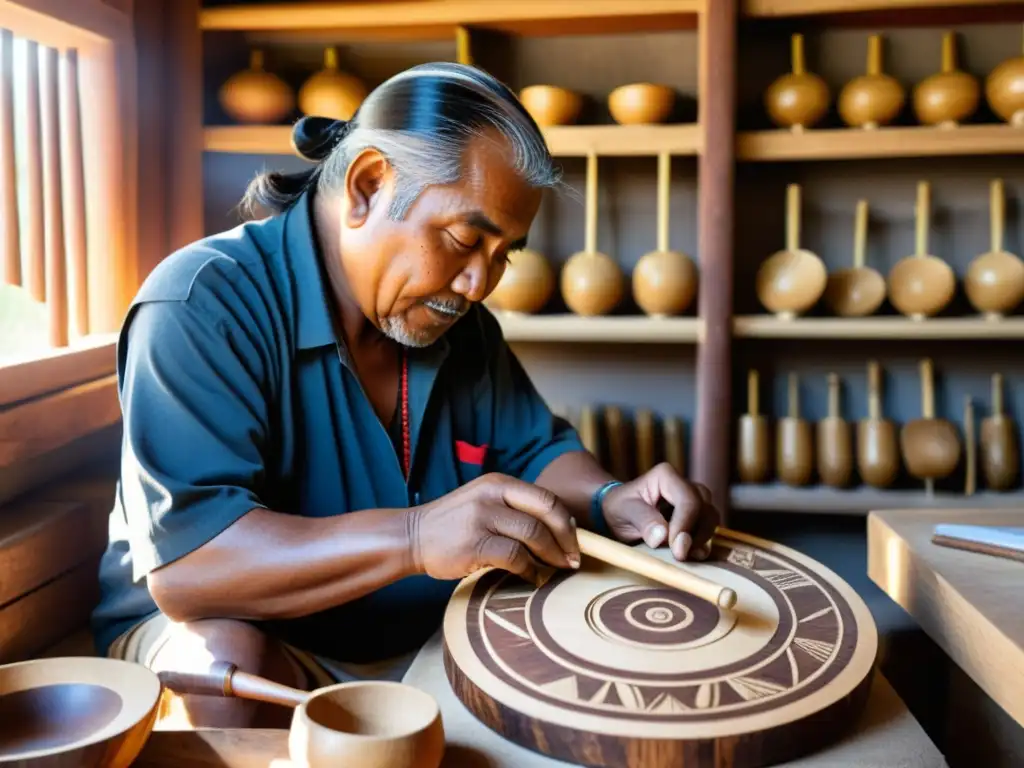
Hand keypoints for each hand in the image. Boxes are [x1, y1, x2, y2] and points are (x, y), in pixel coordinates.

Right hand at [407, 473, 580, 582]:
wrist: (411, 536)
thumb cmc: (454, 525)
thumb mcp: (483, 502)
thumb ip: (515, 509)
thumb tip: (560, 531)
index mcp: (498, 483)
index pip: (546, 498)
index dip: (567, 522)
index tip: (576, 542)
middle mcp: (492, 495)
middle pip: (546, 513)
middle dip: (567, 539)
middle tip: (573, 560)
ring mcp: (482, 518)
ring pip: (533, 535)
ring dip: (551, 556)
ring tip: (556, 570)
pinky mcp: (474, 544)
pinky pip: (515, 558)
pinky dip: (530, 570)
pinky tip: (532, 578)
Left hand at [599, 463, 720, 561]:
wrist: (618, 514)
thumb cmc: (619, 508)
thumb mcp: (624, 512)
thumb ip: (643, 521)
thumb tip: (662, 536)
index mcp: (666, 476)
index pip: (688, 500)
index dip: (685, 525)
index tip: (676, 548)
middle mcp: (685, 485)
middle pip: (705, 509)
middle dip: (695, 535)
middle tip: (679, 555)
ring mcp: (694, 500)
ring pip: (710, 520)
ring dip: (701, 540)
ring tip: (681, 554)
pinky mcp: (697, 517)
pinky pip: (708, 530)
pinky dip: (702, 544)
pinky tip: (689, 555)